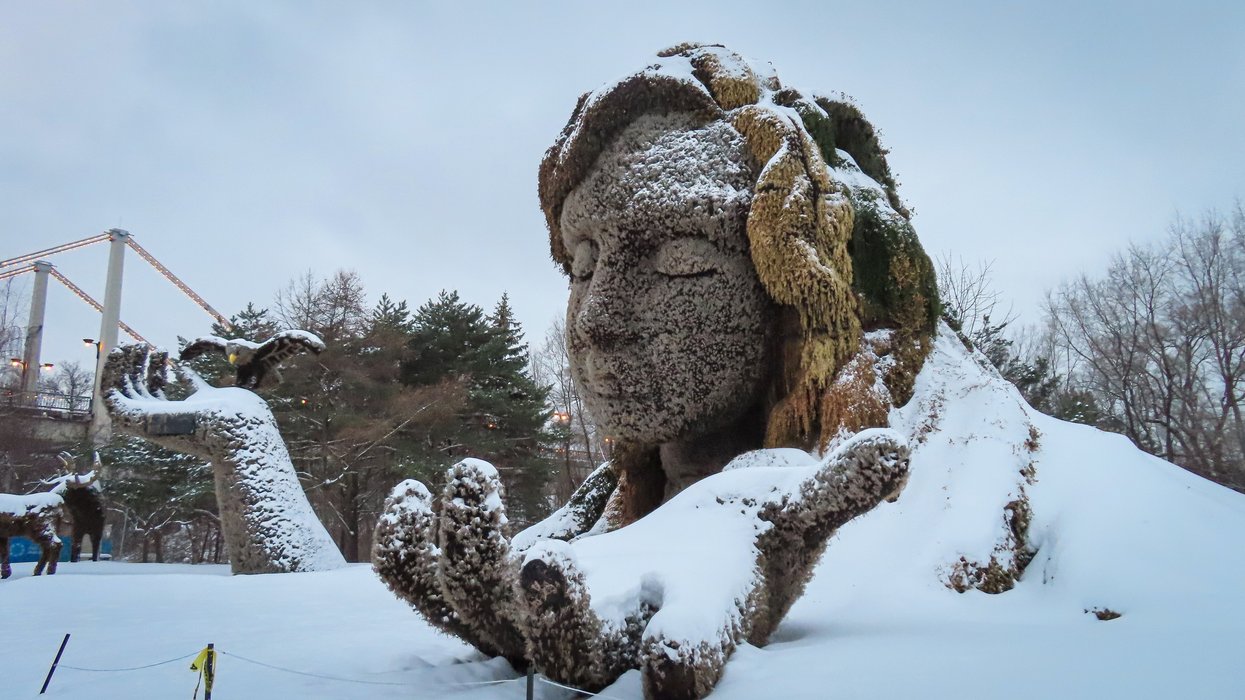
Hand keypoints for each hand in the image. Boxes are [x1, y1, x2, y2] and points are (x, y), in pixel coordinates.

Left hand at [374, 430, 907, 698]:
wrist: (678, 568)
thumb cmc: (743, 544)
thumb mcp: (790, 517)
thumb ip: (833, 492)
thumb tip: (895, 450)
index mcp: (692, 627)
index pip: (692, 660)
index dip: (687, 660)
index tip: (680, 664)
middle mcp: (615, 646)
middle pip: (576, 657)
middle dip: (559, 622)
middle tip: (548, 567)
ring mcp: (546, 629)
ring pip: (493, 623)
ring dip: (469, 562)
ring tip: (459, 480)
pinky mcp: (498, 601)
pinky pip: (443, 596)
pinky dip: (416, 561)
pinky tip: (405, 500)